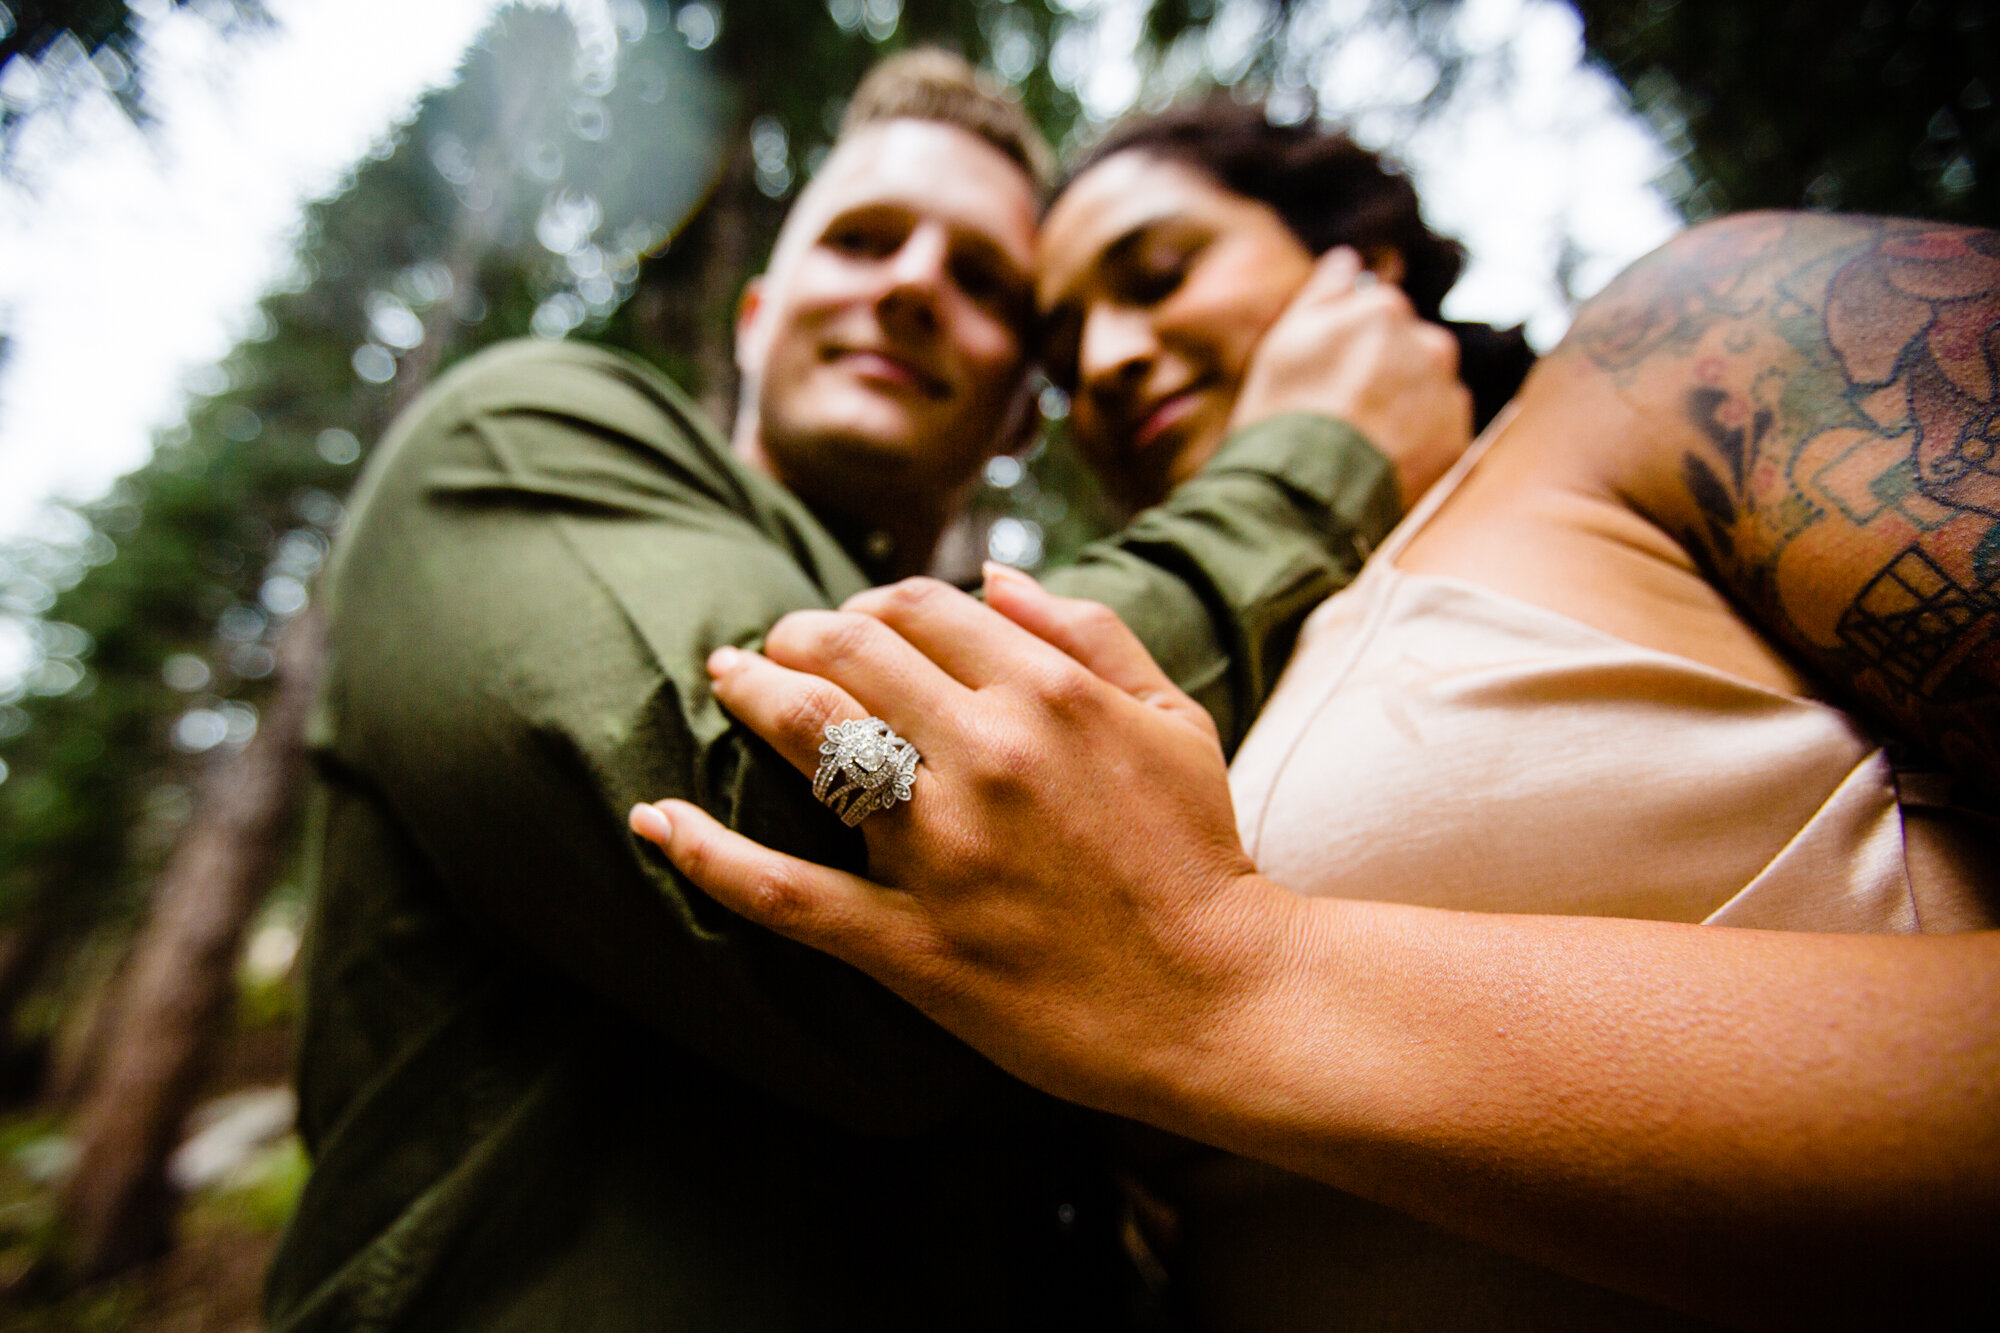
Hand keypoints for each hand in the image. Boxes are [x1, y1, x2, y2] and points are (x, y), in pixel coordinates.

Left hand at [629, 567, 1301, 1116]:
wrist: (1217, 996)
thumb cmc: (1198, 853)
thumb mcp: (1174, 717)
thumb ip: (1090, 631)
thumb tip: (997, 575)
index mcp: (1050, 692)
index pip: (918, 606)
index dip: (867, 604)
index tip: (852, 628)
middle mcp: (987, 753)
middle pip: (848, 650)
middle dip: (796, 634)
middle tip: (775, 649)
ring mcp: (942, 849)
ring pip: (809, 739)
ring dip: (751, 693)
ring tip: (726, 681)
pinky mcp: (911, 941)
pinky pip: (784, 890)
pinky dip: (707, 852)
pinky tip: (656, 818)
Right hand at [1229, 247, 1472, 506]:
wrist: (1307, 496)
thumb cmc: (1284, 412)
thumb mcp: (1285, 340)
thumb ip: (1324, 291)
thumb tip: (1349, 258)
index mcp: (1385, 308)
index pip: (1375, 317)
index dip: (1346, 349)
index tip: (1323, 380)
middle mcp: (1429, 343)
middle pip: (1407, 352)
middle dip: (1382, 375)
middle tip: (1340, 414)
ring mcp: (1448, 395)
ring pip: (1426, 392)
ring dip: (1403, 409)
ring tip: (1359, 445)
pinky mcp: (1458, 444)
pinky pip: (1439, 435)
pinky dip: (1416, 445)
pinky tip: (1380, 464)